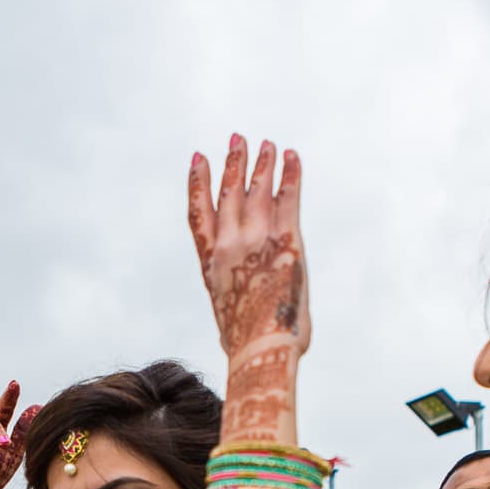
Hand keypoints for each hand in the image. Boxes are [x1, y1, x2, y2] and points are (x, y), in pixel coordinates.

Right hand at [188, 136, 310, 358]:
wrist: (261, 349)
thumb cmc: (246, 347)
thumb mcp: (228, 323)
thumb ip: (233, 310)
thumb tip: (235, 331)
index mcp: (210, 263)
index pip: (199, 213)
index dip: (197, 182)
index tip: (198, 158)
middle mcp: (229, 245)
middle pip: (229, 192)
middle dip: (233, 163)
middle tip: (237, 139)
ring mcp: (256, 239)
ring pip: (257, 189)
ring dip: (262, 163)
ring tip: (266, 143)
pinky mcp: (287, 240)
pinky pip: (288, 198)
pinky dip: (290, 174)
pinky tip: (291, 156)